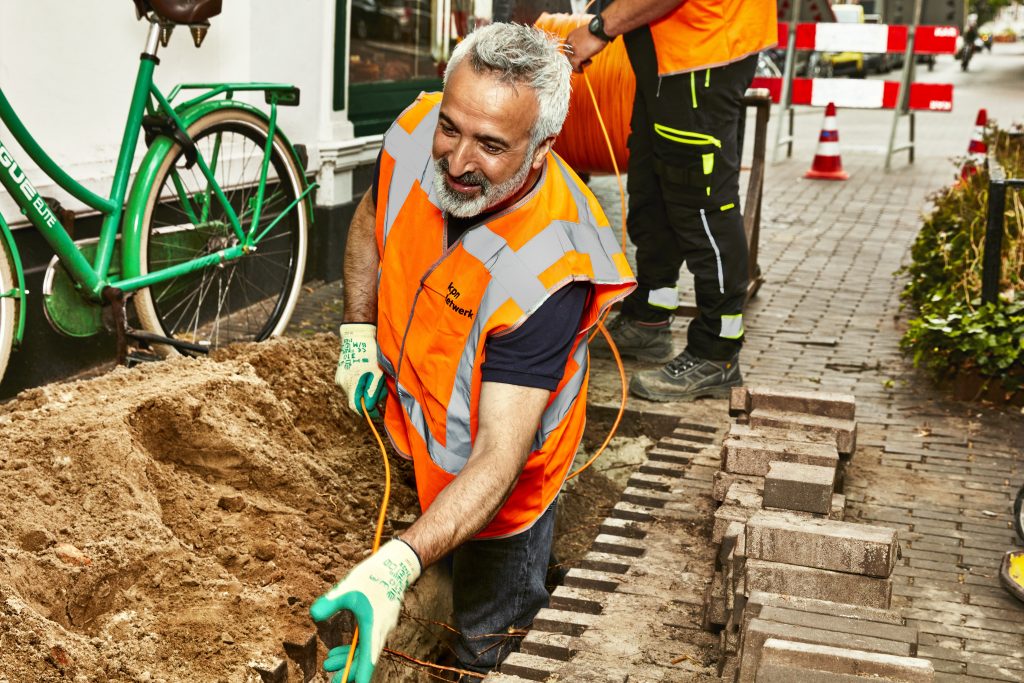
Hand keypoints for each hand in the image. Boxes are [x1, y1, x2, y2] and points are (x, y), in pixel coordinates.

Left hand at [310, 539, 421, 682]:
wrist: (395, 565)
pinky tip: (340, 648)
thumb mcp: (348, 587)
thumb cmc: (372, 576)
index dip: (358, 676)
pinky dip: (354, 648)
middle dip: (348, 670)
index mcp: (373, 628)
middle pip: (366, 660)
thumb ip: (330, 602)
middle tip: (330, 676)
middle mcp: (380, 631)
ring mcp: (382, 627)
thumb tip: (313, 615)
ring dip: (348, 659)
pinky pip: (368, 642)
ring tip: (327, 662)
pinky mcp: (381, 622)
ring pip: (366, 651)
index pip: (367, 662)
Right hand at [335, 323, 385, 416]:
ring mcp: (340, 377)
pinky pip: (353, 385)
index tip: (378, 412)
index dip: (367, 412)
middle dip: (370, 399)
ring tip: (378, 379)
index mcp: (350, 383)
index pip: (355, 407)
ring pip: (355, 392)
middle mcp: (342, 382)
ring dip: (368, 391)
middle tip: (382, 391)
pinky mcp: (343, 373)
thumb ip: (373, 392)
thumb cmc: (370, 352)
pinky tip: (371, 374)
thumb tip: (370, 408)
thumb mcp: (376, 373)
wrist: (358, 334)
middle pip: (356, 400)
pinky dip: (363, 384)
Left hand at [565, 23, 608, 72]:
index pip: (567, 49)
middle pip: (568, 56)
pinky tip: (582, 71)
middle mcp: (569, 43)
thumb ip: (581, 41)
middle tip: (586, 59)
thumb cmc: (597, 30)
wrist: (601, 29)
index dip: (573, 54)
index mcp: (570, 36)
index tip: (581, 55)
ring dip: (579, 64)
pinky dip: (578, 70)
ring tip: (588, 61)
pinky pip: (575, 66)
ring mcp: (573, 50)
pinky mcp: (578, 56)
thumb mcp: (585, 35)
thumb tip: (583, 47)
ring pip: (572, 62)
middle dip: (576, 59)